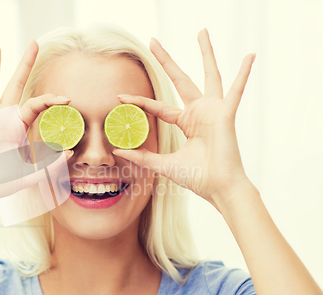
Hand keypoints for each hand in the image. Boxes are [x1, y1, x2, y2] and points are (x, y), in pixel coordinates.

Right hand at [0, 40, 73, 209]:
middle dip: (25, 64)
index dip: (52, 99)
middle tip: (35, 43)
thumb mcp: (29, 175)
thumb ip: (48, 166)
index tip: (67, 98)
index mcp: (19, 127)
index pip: (37, 104)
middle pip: (16, 83)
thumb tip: (70, 154)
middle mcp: (4, 117)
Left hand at [113, 28, 255, 208]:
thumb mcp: (163, 164)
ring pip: (208, 75)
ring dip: (206, 53)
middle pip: (180, 79)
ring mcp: (213, 110)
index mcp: (186, 122)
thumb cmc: (197, 177)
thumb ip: (142, 157)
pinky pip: (236, 90)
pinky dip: (244, 73)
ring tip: (202, 31)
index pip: (158, 106)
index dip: (139, 102)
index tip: (120, 97)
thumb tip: (118, 151)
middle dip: (167, 61)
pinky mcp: (225, 114)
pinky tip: (250, 55)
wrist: (218, 188)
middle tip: (153, 41)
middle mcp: (199, 112)